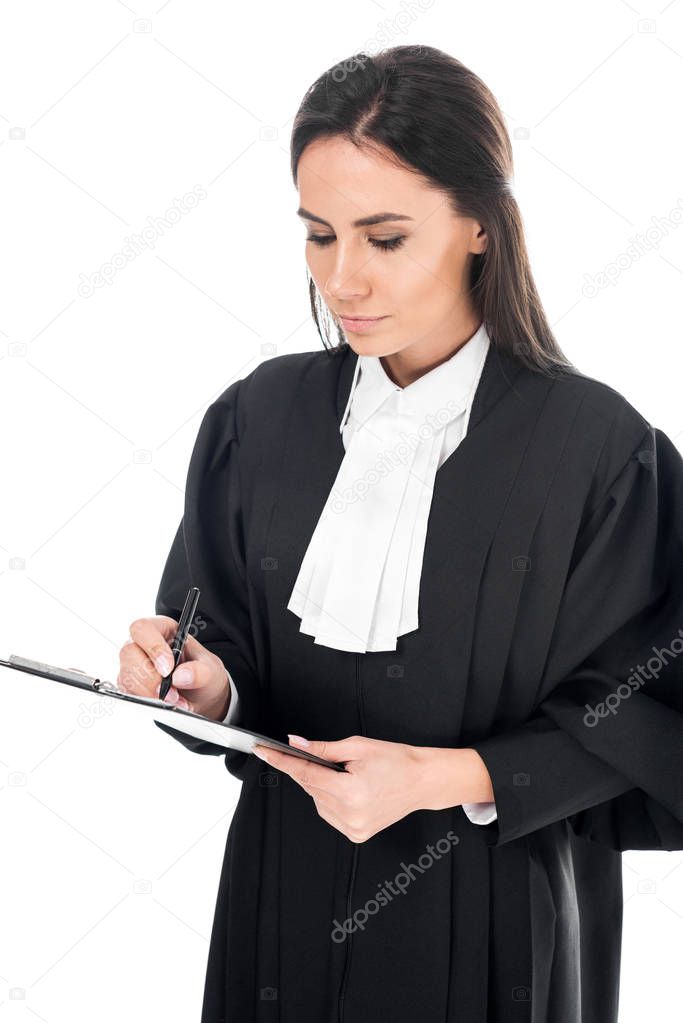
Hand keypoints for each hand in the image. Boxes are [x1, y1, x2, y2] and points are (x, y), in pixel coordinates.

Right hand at [117, 616, 230, 719]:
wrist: (200, 697)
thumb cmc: (203, 675)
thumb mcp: (211, 670)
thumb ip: (200, 671)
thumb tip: (180, 676)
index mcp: (163, 630)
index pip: (143, 629)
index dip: (153, 647)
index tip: (168, 669)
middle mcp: (143, 645)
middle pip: (129, 652)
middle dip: (150, 677)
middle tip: (171, 693)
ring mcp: (133, 665)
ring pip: (126, 675)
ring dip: (149, 693)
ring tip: (174, 700)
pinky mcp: (129, 685)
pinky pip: (128, 693)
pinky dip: (147, 702)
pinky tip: (165, 704)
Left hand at [252, 734, 429, 843]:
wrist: (422, 781)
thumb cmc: (395, 761)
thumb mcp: (357, 747)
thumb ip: (322, 749)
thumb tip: (295, 744)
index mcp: (351, 791)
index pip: (305, 774)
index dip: (281, 761)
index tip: (263, 751)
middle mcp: (350, 815)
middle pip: (311, 788)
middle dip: (310, 770)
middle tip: (325, 757)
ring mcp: (353, 828)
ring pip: (318, 801)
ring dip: (321, 786)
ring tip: (347, 775)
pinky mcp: (356, 834)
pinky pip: (329, 813)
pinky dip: (330, 799)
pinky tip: (348, 789)